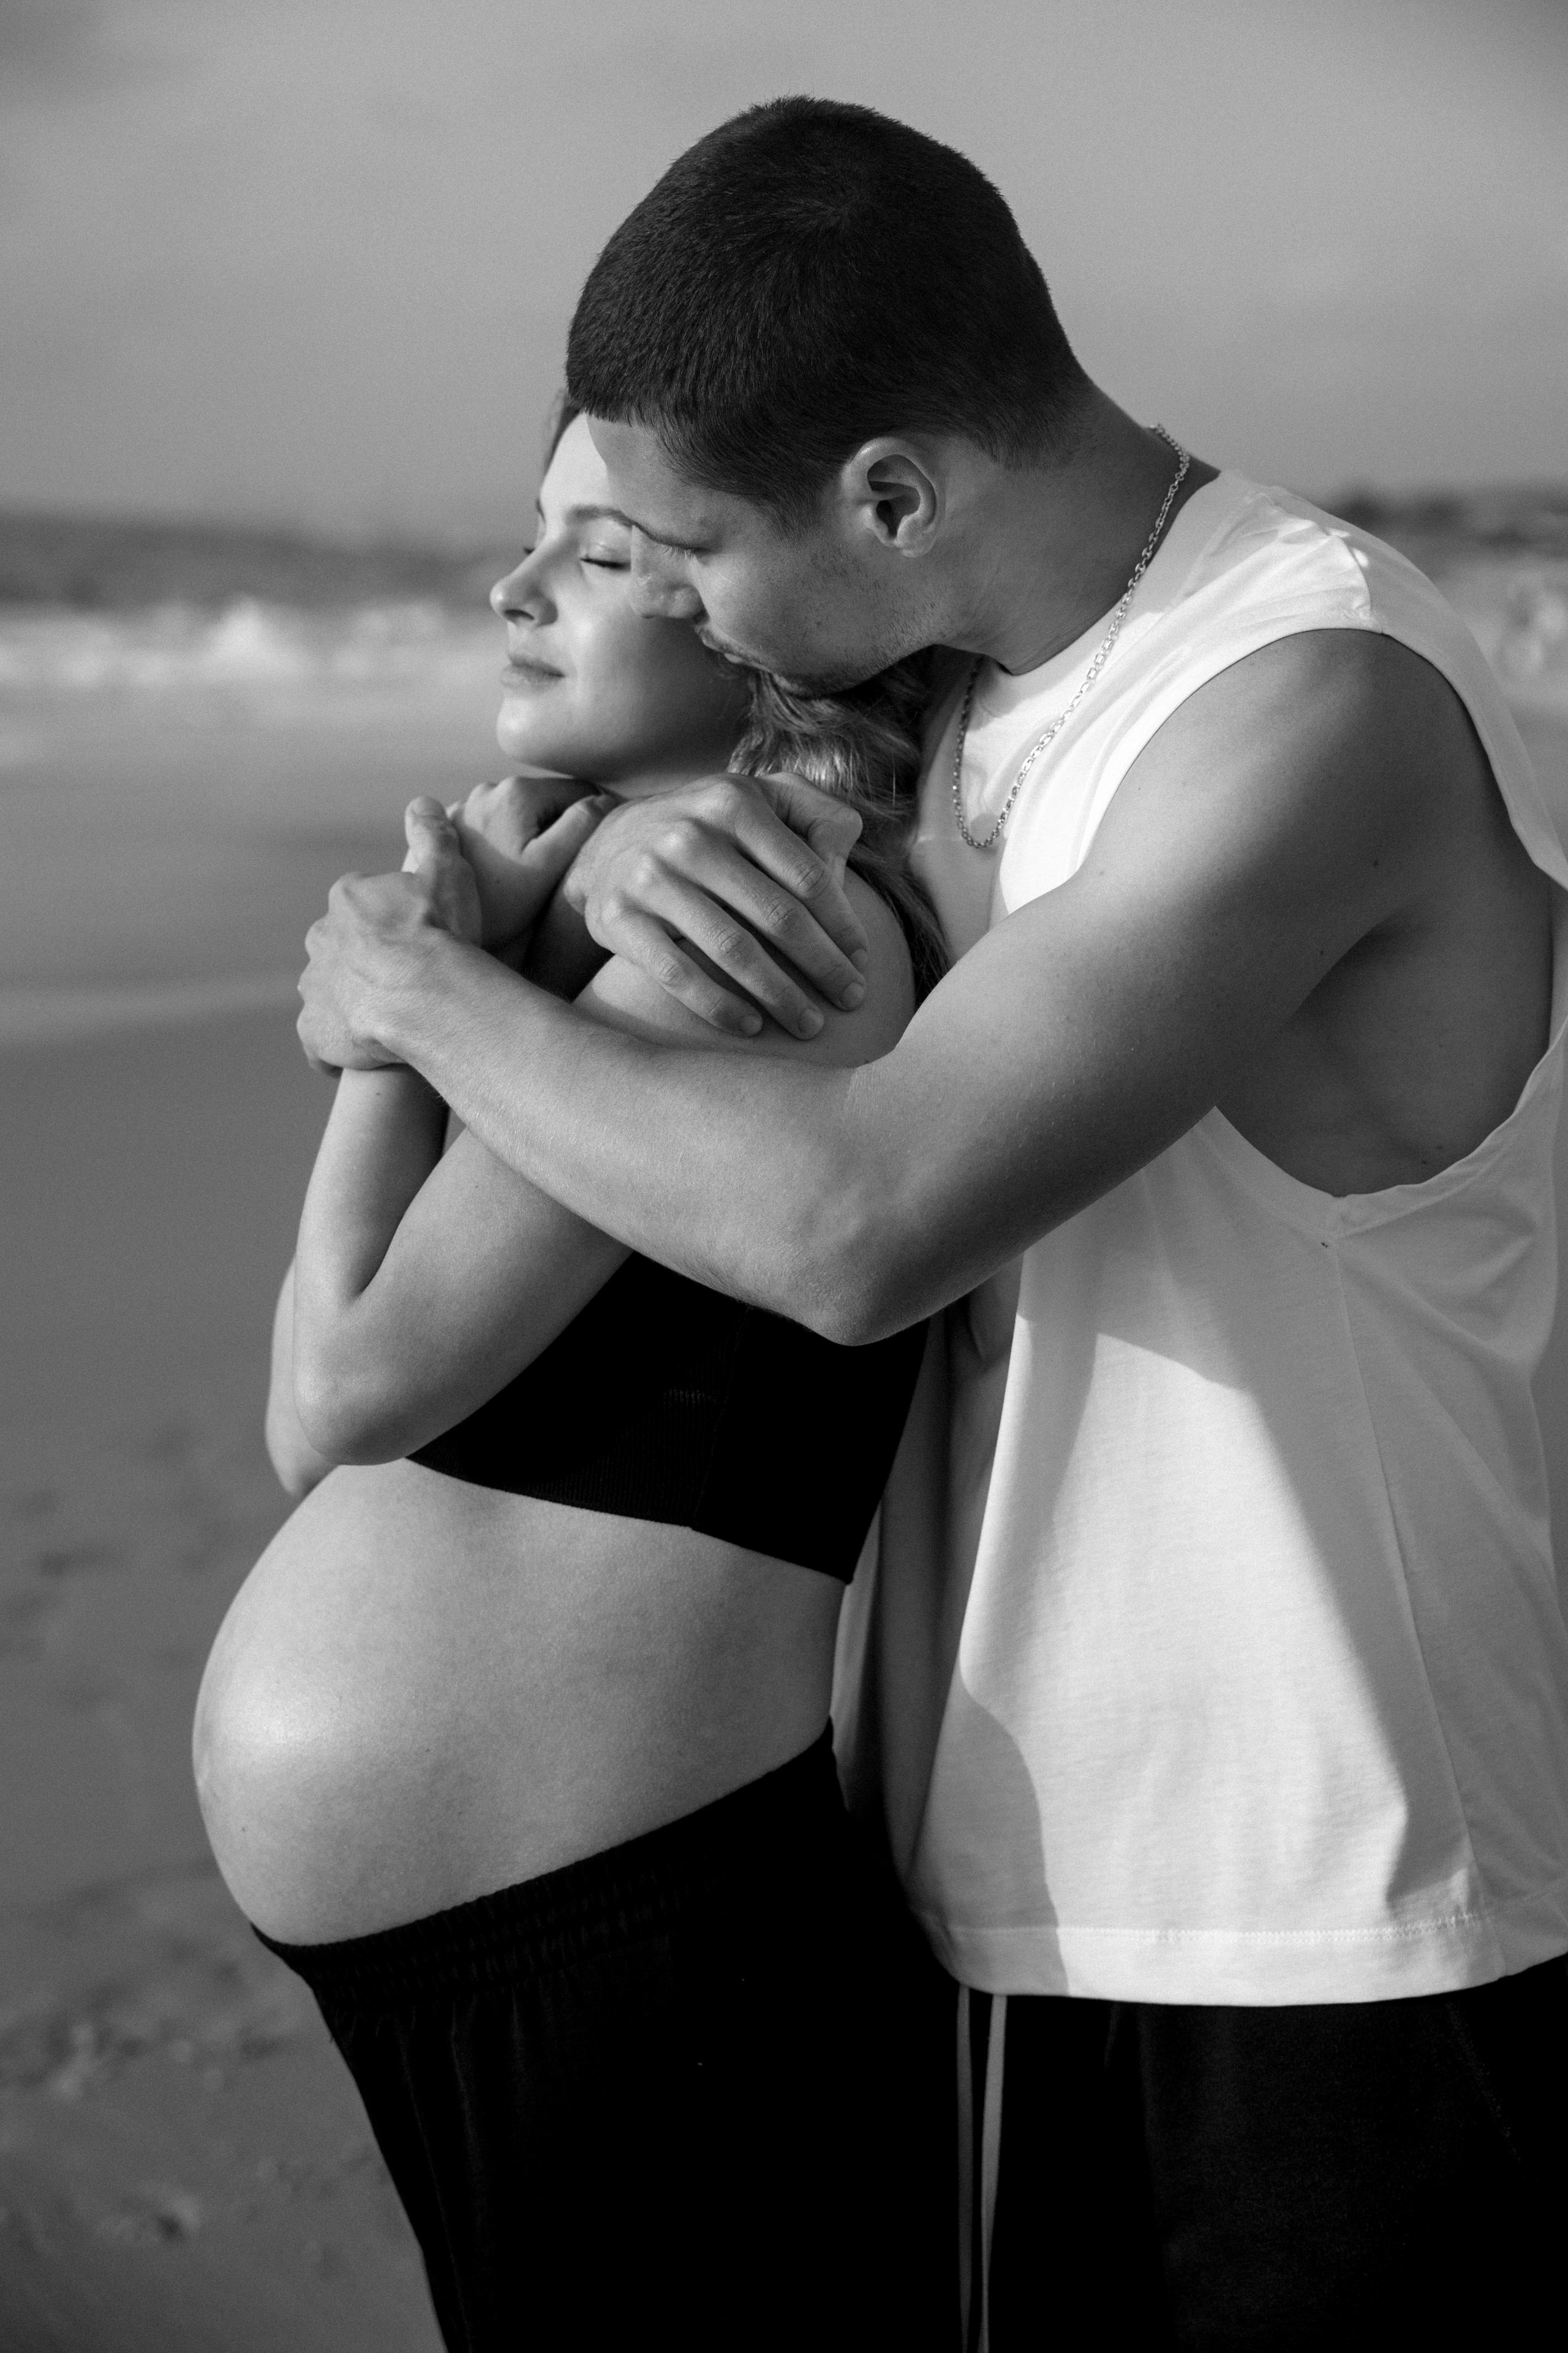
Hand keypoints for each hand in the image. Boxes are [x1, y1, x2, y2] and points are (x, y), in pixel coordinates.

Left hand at [298, 799, 482, 1071]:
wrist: (431, 997)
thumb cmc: (443, 934)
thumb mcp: (448, 872)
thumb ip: (433, 835)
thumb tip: (423, 803)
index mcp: (348, 900)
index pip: (360, 905)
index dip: (390, 921)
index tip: (417, 936)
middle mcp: (320, 940)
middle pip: (339, 948)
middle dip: (364, 961)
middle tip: (406, 978)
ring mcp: (314, 988)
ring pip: (327, 991)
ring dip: (350, 1001)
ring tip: (390, 1018)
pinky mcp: (315, 1032)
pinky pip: (316, 1043)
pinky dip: (331, 1048)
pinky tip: (358, 1054)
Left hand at [432, 775, 607, 956]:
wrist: (439, 928)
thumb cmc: (501, 903)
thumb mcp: (549, 865)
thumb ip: (581, 826)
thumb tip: (605, 799)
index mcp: (517, 793)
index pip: (578, 789)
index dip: (592, 817)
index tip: (587, 850)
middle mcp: (487, 788)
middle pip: (544, 799)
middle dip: (556, 825)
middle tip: (554, 868)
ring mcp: (463, 804)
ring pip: (517, 812)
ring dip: (528, 832)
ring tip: (524, 872)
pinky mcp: (446, 825)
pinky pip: (489, 823)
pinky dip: (500, 838)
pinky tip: (497, 869)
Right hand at [560, 771, 869, 1037]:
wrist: (604, 845)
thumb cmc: (705, 829)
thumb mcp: (755, 799)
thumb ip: (812, 813)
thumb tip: (845, 856)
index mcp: (735, 802)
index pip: (807, 875)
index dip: (842, 925)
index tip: (864, 962)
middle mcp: (691, 835)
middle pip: (778, 916)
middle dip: (823, 965)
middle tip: (851, 999)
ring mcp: (651, 877)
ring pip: (732, 950)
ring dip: (779, 996)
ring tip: (809, 1025)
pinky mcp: (618, 918)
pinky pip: (678, 974)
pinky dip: (718, 1006)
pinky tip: (750, 1028)